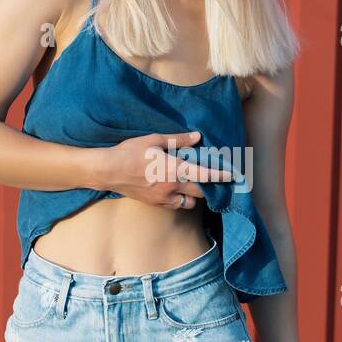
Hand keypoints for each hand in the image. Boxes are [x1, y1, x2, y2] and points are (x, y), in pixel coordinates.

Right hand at [89, 130, 232, 210]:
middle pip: (200, 193)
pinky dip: (180, 200)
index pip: (204, 175)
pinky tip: (177, 190)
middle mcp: (172, 187)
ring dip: (195, 196)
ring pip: (189, 203)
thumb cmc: (130, 152)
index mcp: (174, 169)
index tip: (233, 175)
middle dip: (210, 188)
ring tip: (194, 186)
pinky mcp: (155, 204)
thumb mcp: (154, 140)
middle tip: (215, 181)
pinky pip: (175, 205)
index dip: (221, 176)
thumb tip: (197, 137)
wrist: (108, 171)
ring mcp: (163, 198)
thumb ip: (178, 140)